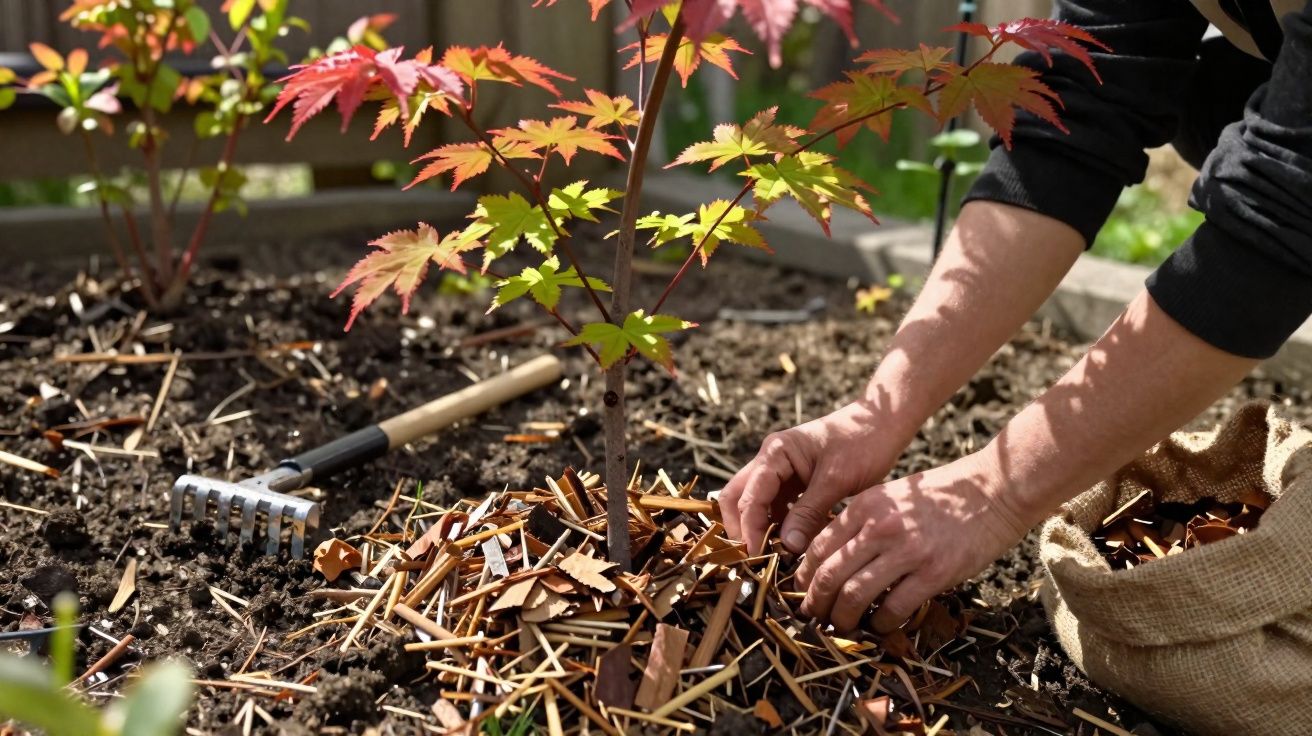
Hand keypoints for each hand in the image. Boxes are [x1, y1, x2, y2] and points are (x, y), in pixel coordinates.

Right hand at [719, 402, 897, 555]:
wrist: (884, 423)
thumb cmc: (862, 442)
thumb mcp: (836, 480)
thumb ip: (808, 512)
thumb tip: (787, 547)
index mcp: (775, 452)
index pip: (748, 497)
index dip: (749, 530)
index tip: (756, 560)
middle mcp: (771, 460)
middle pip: (739, 498)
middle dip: (742, 529)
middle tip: (754, 560)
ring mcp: (781, 470)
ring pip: (757, 505)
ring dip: (762, 529)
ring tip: (775, 558)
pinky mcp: (795, 482)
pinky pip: (779, 508)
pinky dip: (783, 526)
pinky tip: (797, 544)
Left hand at [793, 452, 1029, 632]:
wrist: (991, 490)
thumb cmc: (940, 495)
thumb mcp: (890, 496)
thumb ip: (861, 521)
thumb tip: (834, 555)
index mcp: (865, 507)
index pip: (819, 547)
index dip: (804, 576)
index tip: (803, 592)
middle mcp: (880, 528)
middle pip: (830, 575)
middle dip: (816, 603)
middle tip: (814, 617)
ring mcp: (907, 551)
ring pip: (855, 595)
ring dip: (843, 618)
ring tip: (842, 627)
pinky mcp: (934, 573)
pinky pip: (894, 608)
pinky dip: (880, 624)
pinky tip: (879, 627)